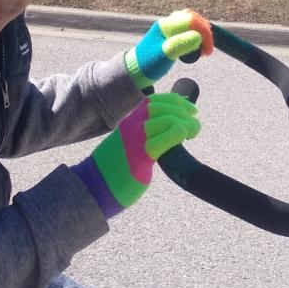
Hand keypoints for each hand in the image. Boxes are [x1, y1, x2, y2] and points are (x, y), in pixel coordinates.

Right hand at [71, 93, 200, 217]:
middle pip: (164, 107)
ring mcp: (135, 140)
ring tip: (192, 134)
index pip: (155, 100)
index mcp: (129, 121)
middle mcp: (131, 126)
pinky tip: (182, 141)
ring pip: (168, 120)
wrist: (94, 186)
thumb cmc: (115, 169)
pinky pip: (165, 140)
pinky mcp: (140, 157)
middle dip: (185, 113)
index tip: (191, 110)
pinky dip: (178, 135)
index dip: (177, 101)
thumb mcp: (129, 145)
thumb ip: (145, 136)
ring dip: (187, 125)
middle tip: (194, 128)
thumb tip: (169, 130)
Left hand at [124, 9, 213, 89]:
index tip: (208, 52)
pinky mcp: (169, 33)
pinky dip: (195, 35)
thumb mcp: (165, 55)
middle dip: (204, 32)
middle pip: (193, 18)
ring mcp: (168, 27)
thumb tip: (198, 36)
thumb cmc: (149, 64)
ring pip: (190, 22)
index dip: (204, 34)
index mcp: (166, 26)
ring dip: (200, 33)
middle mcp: (168, 23)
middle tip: (207, 51)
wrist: (136, 69)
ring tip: (203, 49)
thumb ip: (180, 44)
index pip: (192, 20)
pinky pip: (186, 28)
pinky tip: (196, 46)